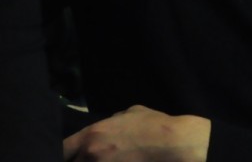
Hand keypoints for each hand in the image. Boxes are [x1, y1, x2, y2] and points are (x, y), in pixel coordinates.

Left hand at [63, 105, 210, 160]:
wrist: (173, 144)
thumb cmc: (153, 125)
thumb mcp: (131, 112)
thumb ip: (113, 120)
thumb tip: (109, 124)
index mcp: (92, 135)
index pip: (61, 149)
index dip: (62, 155)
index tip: (67, 157)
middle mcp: (91, 155)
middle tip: (84, 160)